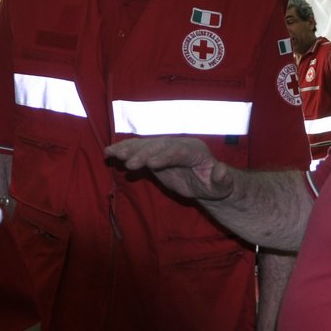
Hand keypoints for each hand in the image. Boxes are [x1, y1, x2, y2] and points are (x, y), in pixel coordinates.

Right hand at [106, 136, 233, 201]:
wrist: (206, 181)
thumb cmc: (215, 185)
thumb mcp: (222, 186)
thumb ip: (222, 178)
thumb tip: (222, 170)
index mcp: (194, 150)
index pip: (178, 151)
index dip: (165, 156)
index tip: (151, 164)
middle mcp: (177, 144)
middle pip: (158, 146)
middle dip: (143, 153)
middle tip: (129, 163)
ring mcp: (164, 148)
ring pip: (144, 145)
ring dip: (127, 148)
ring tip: (111, 153)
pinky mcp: (153, 155)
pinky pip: (137, 151)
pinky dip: (123, 151)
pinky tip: (109, 153)